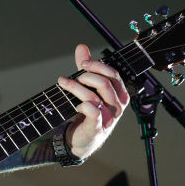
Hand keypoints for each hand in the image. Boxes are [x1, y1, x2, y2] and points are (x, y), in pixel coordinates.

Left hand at [56, 44, 129, 159]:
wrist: (82, 139)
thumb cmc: (88, 111)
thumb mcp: (87, 86)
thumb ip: (86, 68)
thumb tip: (82, 47)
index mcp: (120, 94)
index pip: (113, 74)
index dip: (97, 66)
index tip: (83, 63)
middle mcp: (117, 106)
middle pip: (104, 83)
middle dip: (86, 76)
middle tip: (73, 77)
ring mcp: (109, 118)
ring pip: (94, 95)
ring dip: (75, 87)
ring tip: (64, 84)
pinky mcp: (97, 127)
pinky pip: (92, 111)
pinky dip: (81, 105)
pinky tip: (75, 105)